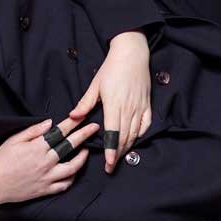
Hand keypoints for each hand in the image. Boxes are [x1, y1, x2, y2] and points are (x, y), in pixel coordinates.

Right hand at [0, 117, 100, 205]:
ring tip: (87, 151)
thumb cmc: (0, 161)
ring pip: (72, 168)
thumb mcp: (13, 140)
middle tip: (95, 128)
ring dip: (82, 158)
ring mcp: (46, 177)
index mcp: (37, 147)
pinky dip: (72, 178)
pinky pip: (64, 185)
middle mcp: (45, 162)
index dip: (74, 123)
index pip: (60, 131)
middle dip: (85, 135)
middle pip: (70, 146)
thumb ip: (33, 131)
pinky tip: (74, 172)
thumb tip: (50, 122)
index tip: (84, 117)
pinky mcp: (45, 190)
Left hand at [68, 31, 151, 173]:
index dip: (111, 151)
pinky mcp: (147, 103)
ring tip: (121, 156)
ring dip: (128, 146)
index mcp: (114, 105)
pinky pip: (146, 124)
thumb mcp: (95, 85)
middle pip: (125, 137)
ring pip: (135, 133)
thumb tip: (73, 117)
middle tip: (112, 167)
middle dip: (119, 154)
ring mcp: (140, 106)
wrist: (132, 53)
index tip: (109, 164)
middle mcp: (129, 108)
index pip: (113, 134)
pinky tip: (135, 139)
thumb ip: (85, 103)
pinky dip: (141, 134)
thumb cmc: (112, 68)